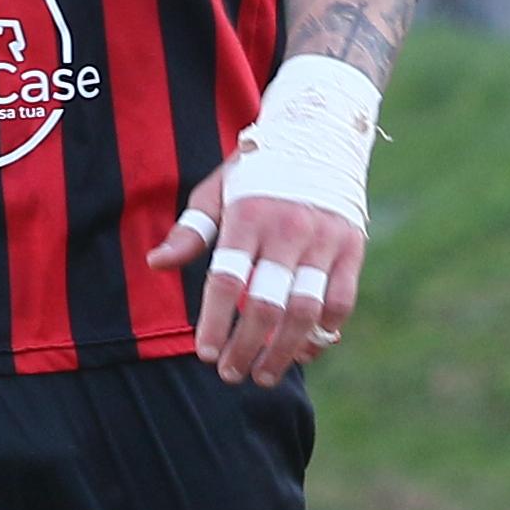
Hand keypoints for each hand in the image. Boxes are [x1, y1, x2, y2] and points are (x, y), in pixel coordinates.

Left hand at [153, 165, 365, 385]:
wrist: (321, 134)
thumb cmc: (258, 172)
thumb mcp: (217, 189)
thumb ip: (191, 230)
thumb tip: (157, 264)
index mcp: (248, 214)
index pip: (227, 279)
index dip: (215, 322)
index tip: (205, 352)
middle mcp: (288, 228)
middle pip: (266, 305)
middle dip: (245, 348)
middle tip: (229, 374)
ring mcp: (325, 239)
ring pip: (305, 311)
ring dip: (283, 352)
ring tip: (262, 376)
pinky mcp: (353, 247)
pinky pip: (340, 302)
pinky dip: (322, 333)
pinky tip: (304, 352)